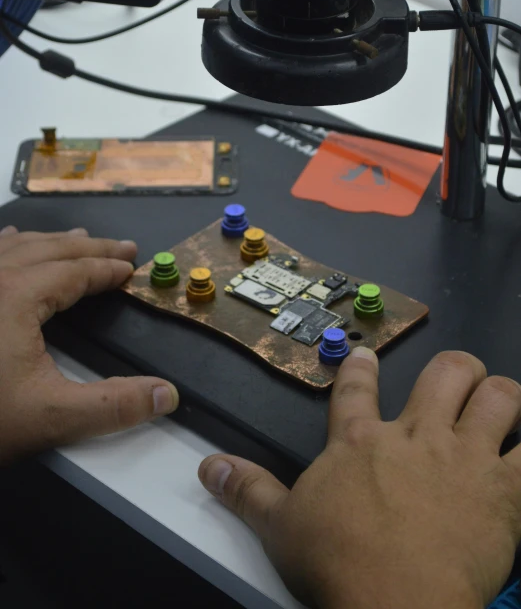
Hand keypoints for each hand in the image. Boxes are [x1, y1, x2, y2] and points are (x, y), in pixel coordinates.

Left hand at [0, 225, 178, 463]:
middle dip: (91, 247)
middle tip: (122, 246)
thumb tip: (168, 396)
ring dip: (53, 241)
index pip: (75, 271)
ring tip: (79, 238)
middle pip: (50, 249)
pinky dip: (9, 243)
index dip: (108, 268)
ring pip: (15, 244)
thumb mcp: (49, 417)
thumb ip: (113, 407)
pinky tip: (11, 240)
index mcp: (15, 296)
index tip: (131, 268)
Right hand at [199, 348, 520, 608]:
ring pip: (499, 397)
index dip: (363, 368)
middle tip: (457, 381)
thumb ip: (247, 491)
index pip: (358, 388)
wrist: (397, 605)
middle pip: (448, 373)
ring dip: (503, 395)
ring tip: (502, 404)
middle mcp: (417, 435)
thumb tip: (209, 467)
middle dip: (457, 369)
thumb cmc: (337, 563)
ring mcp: (463, 457)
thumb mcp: (280, 528)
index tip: (369, 357)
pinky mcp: (502, 490)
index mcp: (361, 441)